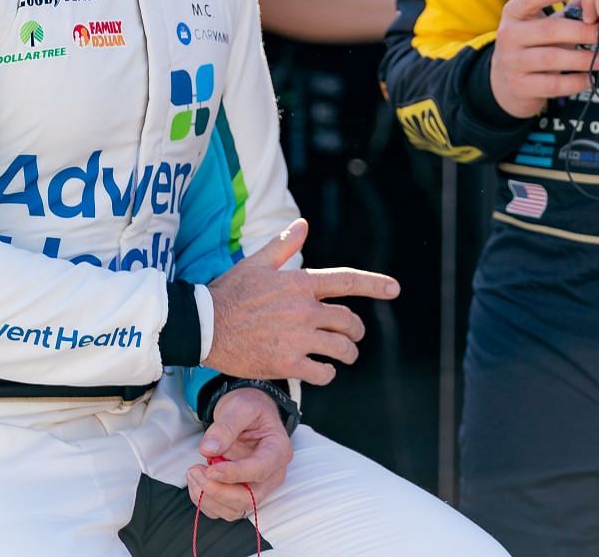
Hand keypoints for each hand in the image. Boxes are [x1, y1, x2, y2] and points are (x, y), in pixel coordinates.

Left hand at [185, 387, 292, 520]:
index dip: (234, 474)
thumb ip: (226, 426)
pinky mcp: (242, 493)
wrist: (247, 414)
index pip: (260, 470)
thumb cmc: (249, 408)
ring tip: (193, 473)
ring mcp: (257, 487)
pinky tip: (196, 481)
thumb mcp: (240, 407)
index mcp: (278, 450)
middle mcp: (272, 475)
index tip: (210, 469)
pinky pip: (224, 509)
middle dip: (218, 491)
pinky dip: (206, 501)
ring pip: (235, 509)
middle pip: (249, 498)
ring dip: (209, 498)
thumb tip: (209, 450)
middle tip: (195, 471)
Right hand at [204, 219, 397, 385]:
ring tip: (345, 355)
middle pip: (348, 321)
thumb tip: (303, 225)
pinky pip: (322, 372)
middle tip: (354, 336)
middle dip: (356, 330)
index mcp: (299, 283)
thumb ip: (284, 246)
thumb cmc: (229, 292)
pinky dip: (327, 373)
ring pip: (341, 348)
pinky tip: (323, 371)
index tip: (395, 288)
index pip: (346, 281)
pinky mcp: (286, 363)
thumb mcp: (256, 263)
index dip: (374, 284)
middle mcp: (303, 309)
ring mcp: (296, 338)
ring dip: (348, 353)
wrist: (204, 326)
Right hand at [488, 0, 598, 118]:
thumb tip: (596, 2)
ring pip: (552, 59)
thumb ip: (567, 13)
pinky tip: (590, 78)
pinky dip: (575, 82)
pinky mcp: (520, 86)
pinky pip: (552, 84)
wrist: (506, 82)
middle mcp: (508, 36)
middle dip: (582, 32)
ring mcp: (512, 62)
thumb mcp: (543, 25)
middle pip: (548, 30)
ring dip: (583, 59)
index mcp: (514, 14)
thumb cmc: (532, 45)